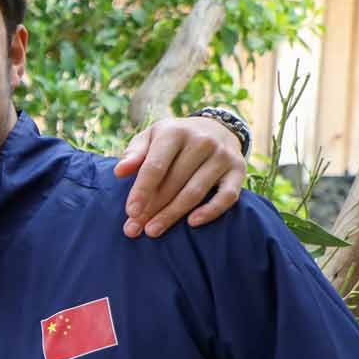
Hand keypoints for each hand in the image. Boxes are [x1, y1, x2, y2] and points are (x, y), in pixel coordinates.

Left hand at [114, 115, 245, 237]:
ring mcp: (222, 156)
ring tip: (153, 231)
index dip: (141, 191)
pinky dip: (211, 211)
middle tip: (134, 229)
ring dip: (172, 214)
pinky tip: (192, 223)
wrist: (216, 128)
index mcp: (175, 132)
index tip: (130, 212)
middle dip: (152, 208)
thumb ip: (135, 153)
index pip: (155, 166)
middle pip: (173, 183)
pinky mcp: (238, 170)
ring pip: (195, 192)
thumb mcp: (151, 137)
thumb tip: (119, 171)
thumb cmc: (173, 139)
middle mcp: (202, 142)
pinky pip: (227, 196)